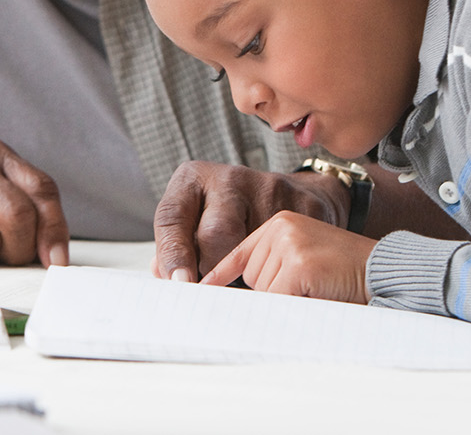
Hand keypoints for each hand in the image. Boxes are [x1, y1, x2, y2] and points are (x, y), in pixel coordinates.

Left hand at [152, 161, 346, 282]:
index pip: (172, 217)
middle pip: (217, 232)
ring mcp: (269, 188)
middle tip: (215, 292)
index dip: (173, 254)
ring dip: (246, 276)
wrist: (289, 194)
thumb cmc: (230, 216)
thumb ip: (176, 247)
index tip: (181, 284)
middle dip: (213, 269)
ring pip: (253, 248)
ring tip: (247, 281)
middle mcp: (230, 178)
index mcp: (194, 179)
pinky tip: (276, 273)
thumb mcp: (195, 218)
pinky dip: (278, 273)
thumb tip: (168, 278)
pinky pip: (286, 251)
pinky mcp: (302, 204)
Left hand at [200, 210, 376, 302]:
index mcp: (279, 222)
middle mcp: (279, 226)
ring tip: (318, 289)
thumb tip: (230, 295)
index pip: (238, 252)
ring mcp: (289, 242)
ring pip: (262, 292)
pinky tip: (320, 295)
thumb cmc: (344, 274)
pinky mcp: (299, 264)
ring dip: (286, 301)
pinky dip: (294, 308)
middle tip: (308, 288)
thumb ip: (271, 267)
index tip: (199, 290)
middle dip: (272, 293)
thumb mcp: (302, 260)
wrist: (386, 271)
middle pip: (249, 278)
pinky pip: (277, 301)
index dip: (219, 274)